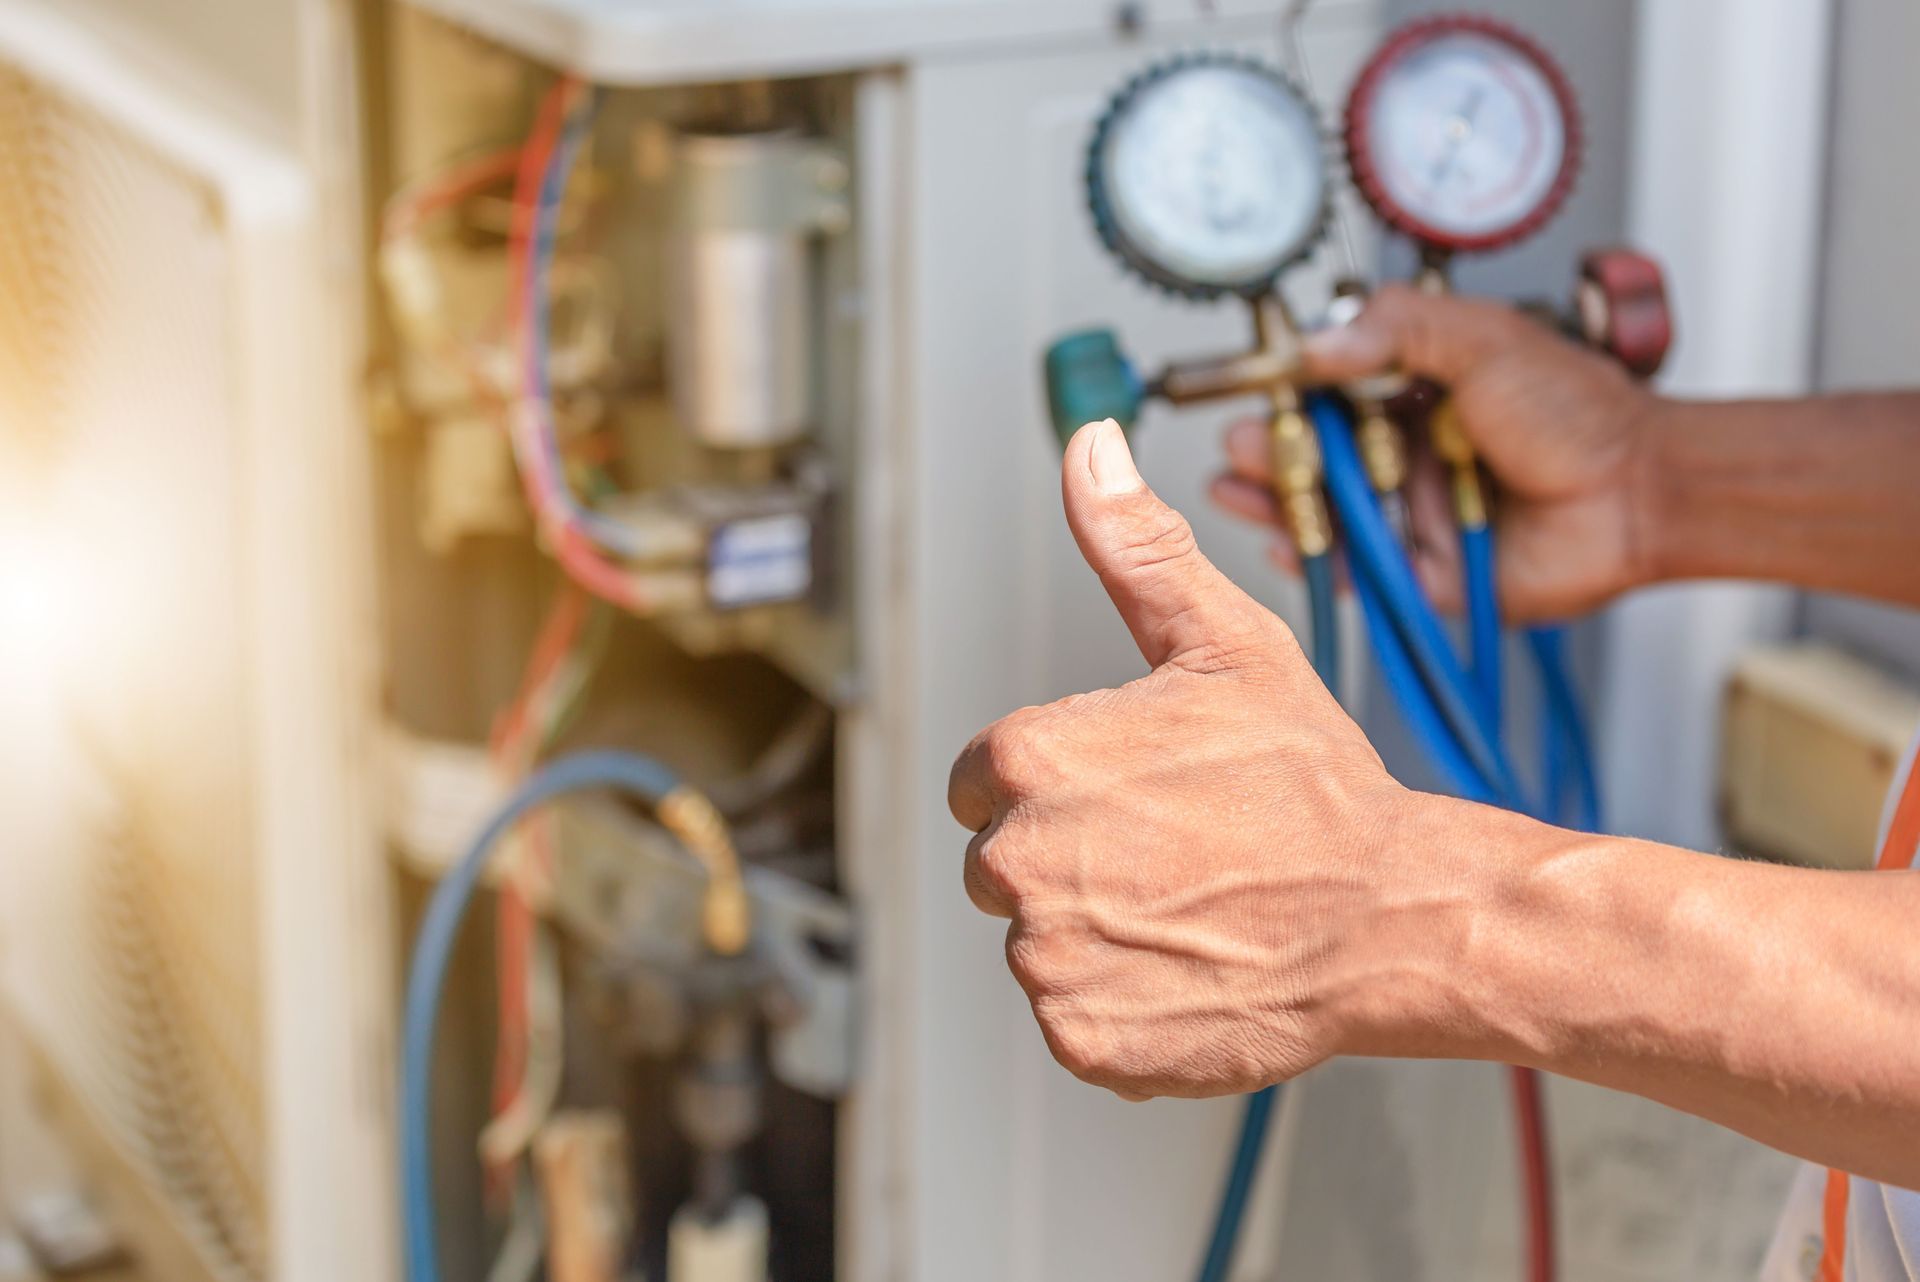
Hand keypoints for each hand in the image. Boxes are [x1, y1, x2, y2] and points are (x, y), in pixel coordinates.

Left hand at [948, 420, 1468, 1099]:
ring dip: (1098, 932)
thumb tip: (1089, 449)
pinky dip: (1122, 1005)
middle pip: (1002, 863)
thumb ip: (1134, 548)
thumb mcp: (1224, 643)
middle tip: (1173, 851)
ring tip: (1190, 907)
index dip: (1058, 785)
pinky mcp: (1083, 1037)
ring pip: (1039, 942)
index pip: (981, 782)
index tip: (1130, 794)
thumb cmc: (1313, 786)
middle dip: (1070, 858)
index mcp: (1028, 761)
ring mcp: (1049, 958)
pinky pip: (1074, 1018)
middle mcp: (1018, 861)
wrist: (1391, 917)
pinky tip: (1189, 966)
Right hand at [1209, 284, 1662, 621]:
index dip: (1287, 392)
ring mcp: (1410, 514)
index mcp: (1415, 392)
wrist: (1639, 490)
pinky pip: (1354, 571)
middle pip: (1314, 455)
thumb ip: (1397, 329)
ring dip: (1274, 501)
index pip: (1330, 390)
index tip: (1252, 388)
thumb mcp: (1482, 338)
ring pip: (1325, 512)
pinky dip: (1313, 560)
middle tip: (1238, 443)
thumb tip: (1315, 343)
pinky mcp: (1421, 572)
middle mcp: (1405, 453)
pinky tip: (1280, 539)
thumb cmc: (1578, 412)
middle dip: (1266, 451)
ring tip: (1235, 487)